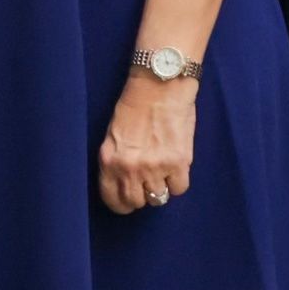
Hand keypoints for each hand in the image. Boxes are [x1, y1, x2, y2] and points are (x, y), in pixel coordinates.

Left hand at [95, 72, 197, 217]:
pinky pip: (179, 188)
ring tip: (163, 167)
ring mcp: (154, 167)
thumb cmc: (136, 105)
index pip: (113, 200)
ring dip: (162, 185)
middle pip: (137, 203)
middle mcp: (129, 168)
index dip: (122, 204)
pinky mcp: (178, 163)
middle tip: (149, 181)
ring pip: (159, 198)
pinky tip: (176, 164)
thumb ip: (117, 162)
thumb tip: (126, 184)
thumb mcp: (114, 136)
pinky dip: (179, 179)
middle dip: (143, 195)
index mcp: (109, 160)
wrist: (160, 85)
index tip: (129, 200)